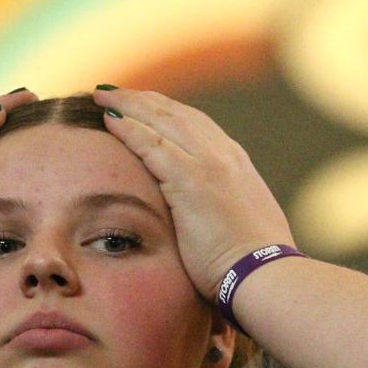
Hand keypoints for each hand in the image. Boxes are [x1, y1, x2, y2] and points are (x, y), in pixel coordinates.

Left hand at [92, 87, 295, 301]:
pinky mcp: (190, 179)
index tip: (143, 106)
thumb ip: (225, 209)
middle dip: (142, 99)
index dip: (164, 112)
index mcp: (236, 163)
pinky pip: (151, 145)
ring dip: (129, 105)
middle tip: (114, 93)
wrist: (264, 274)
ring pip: (161, 120)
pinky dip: (129, 129)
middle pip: (175, 113)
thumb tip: (214, 218)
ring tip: (102, 97)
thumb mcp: (242, 225)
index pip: (195, 124)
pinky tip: (109, 120)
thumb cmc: (254, 265)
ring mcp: (208, 163)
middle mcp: (223, 154)